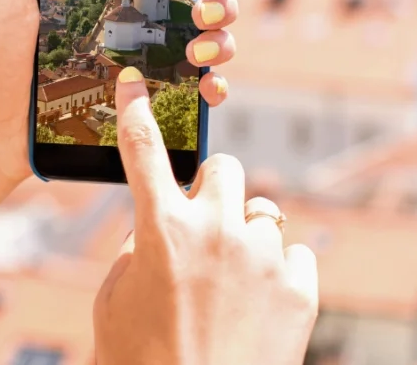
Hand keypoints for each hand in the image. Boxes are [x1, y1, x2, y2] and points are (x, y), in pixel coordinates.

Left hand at [0, 0, 248, 184]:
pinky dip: (213, 90)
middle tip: (206, 8)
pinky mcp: (140, 108)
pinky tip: (208, 89)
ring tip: (198, 51)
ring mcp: (140, 69)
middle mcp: (131, 30)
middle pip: (200, 6)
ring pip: (207, 47)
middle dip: (220, 2)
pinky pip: (191, 97)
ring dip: (220, 43)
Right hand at [93, 78, 318, 363]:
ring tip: (231, 276)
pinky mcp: (301, 290)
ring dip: (244, 232)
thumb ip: (139, 247)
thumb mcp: (115, 298)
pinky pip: (295, 253)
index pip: (142, 148)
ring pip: (262, 209)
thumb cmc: (141, 362)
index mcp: (160, 230)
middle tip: (201, 220)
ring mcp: (263, 258)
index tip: (133, 80)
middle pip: (222, 166)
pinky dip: (278, 269)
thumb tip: (162, 226)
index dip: (135, 108)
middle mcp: (216, 232)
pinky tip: (260, 299)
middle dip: (210, 186)